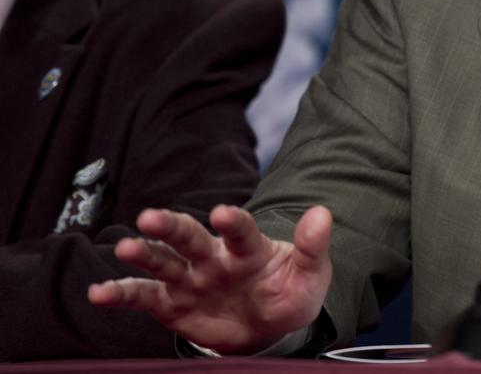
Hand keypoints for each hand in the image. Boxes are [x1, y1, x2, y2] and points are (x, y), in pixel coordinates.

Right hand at [88, 204, 332, 353]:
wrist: (272, 326)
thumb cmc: (291, 290)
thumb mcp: (311, 273)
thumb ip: (314, 246)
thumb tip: (323, 213)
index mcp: (249, 247)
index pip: (240, 230)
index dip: (233, 222)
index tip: (224, 212)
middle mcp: (214, 257)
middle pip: (190, 237)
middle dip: (171, 227)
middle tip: (150, 217)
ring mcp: (191, 279)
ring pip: (163, 262)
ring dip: (143, 254)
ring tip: (124, 248)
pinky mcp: (172, 304)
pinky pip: (144, 297)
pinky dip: (121, 294)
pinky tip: (98, 293)